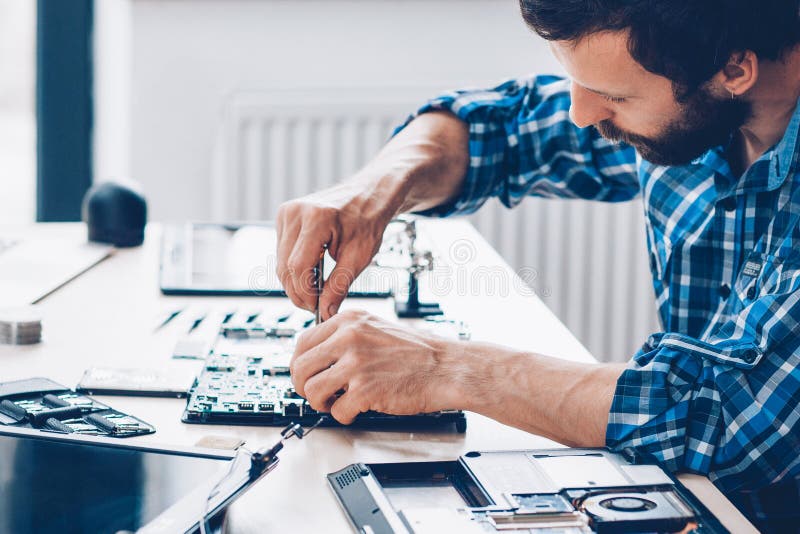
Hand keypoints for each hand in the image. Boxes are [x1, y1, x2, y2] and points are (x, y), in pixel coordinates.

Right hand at [276, 180, 398, 320]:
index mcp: (317, 218)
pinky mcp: (284, 216)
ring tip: (317, 289)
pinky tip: (312, 272)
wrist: (368, 195)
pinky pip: (282, 251)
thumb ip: (340, 285)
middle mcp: (296, 212)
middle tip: (316, 305)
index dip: (305, 293)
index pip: (298, 266)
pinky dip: (294, 267)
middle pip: (285, 266)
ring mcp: (287, 212)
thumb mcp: (359, 256)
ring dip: (295, 281)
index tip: (317, 307)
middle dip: (298, 291)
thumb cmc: (368, 220)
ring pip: (280, 261)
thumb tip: (326, 311)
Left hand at [289, 310, 463, 423]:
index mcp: (349, 321)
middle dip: (304, 387)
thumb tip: (317, 356)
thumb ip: (346, 337)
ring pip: (312, 391)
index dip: (300, 365)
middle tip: (317, 395)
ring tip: (336, 403)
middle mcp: (349, 338)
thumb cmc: (418, 353)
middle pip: (300, 368)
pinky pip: (337, 411)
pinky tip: (358, 409)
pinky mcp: (365, 390)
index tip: (307, 375)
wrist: (447, 367)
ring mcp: (356, 364)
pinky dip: (345, 416)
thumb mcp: (376, 328)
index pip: (302, 343)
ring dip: (321, 404)